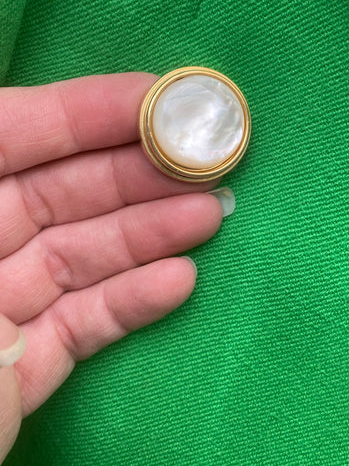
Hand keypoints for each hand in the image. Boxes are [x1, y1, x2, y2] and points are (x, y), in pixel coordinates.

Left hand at [0, 73, 222, 462]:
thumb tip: (15, 107)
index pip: (16, 132)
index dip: (87, 111)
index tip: (160, 100)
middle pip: (61, 191)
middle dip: (138, 172)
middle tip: (207, 160)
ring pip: (81, 255)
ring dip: (150, 233)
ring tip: (212, 214)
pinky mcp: (21, 366)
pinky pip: (81, 324)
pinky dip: (131, 304)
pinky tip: (179, 281)